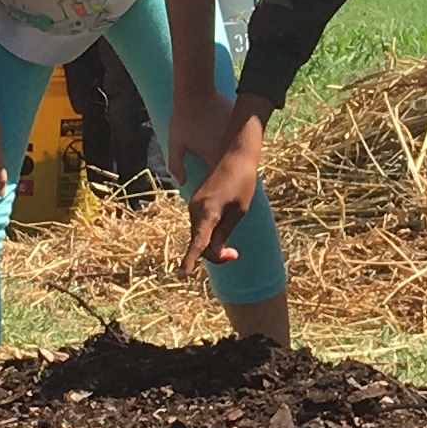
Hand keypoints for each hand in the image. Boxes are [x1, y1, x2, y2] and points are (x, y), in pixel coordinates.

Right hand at [185, 109, 268, 273]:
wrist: (234, 154)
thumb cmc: (242, 181)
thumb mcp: (239, 210)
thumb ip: (225, 232)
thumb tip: (215, 252)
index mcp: (208, 211)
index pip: (198, 241)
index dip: (191, 259)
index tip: (183, 273)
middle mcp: (195, 208)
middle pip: (200, 242)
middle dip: (215, 253)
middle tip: (236, 254)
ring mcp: (193, 204)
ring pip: (199, 234)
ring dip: (213, 243)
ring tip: (233, 244)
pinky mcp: (196, 201)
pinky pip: (200, 224)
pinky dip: (209, 233)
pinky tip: (224, 226)